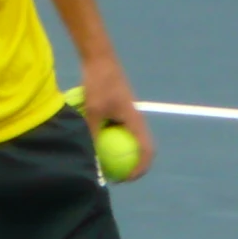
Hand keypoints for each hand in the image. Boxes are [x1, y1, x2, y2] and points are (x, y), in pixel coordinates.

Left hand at [77, 55, 154, 182]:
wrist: (100, 59)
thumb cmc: (98, 83)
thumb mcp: (92, 111)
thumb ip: (93, 134)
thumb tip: (91, 159)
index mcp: (135, 120)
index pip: (146, 151)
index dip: (139, 168)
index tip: (125, 180)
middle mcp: (136, 118)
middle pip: (141, 148)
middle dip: (132, 165)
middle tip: (115, 177)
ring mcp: (128, 113)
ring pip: (130, 140)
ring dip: (122, 153)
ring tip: (105, 165)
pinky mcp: (119, 109)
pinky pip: (119, 130)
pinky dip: (112, 140)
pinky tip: (95, 144)